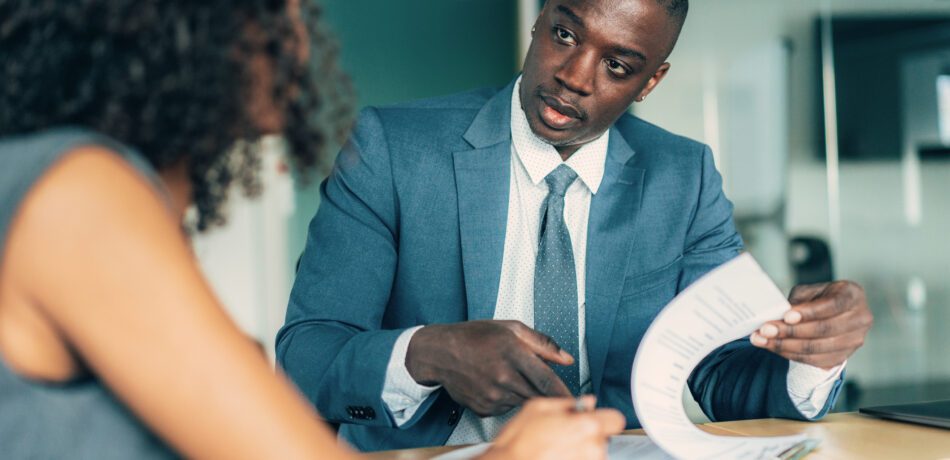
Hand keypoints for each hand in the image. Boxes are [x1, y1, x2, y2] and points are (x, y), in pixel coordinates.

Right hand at [406, 320, 573, 415]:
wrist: (440, 352)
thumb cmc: (474, 337)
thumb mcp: (511, 328)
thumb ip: (542, 343)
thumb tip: (566, 358)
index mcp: (513, 353)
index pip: (547, 380)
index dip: (565, 394)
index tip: (579, 402)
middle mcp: (503, 377)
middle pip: (538, 396)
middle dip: (548, 397)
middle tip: (551, 392)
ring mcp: (492, 395)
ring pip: (522, 402)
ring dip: (525, 394)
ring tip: (510, 377)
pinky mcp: (484, 408)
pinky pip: (506, 408)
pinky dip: (507, 400)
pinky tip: (496, 385)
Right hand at [482, 396, 624, 459]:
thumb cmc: (517, 442)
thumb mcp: (537, 408)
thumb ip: (567, 403)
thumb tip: (586, 402)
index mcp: (587, 427)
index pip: (616, 420)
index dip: (603, 418)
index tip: (593, 419)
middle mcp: (593, 450)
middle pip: (603, 438)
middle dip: (587, 435)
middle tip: (563, 434)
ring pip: (593, 454)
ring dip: (580, 451)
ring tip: (555, 449)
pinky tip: (554, 458)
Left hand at [751, 281, 872, 368]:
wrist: (834, 313)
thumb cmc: (820, 297)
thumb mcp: (810, 291)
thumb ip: (798, 301)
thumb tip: (779, 315)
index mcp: (853, 295)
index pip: (832, 305)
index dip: (809, 312)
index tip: (786, 316)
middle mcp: (860, 319)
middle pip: (824, 330)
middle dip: (790, 331)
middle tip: (765, 329)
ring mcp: (854, 341)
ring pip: (817, 348)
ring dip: (785, 346)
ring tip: (762, 340)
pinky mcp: (843, 357)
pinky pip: (815, 361)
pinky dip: (791, 355)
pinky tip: (773, 348)